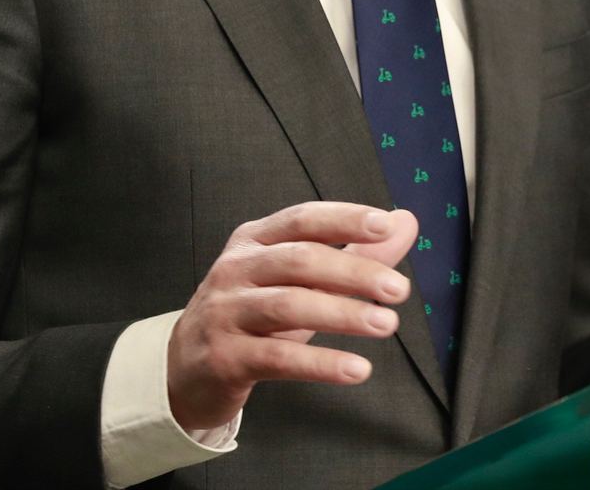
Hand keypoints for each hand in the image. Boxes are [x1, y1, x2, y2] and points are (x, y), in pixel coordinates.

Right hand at [167, 202, 418, 430]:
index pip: (303, 219)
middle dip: (354, 272)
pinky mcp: (224, 358)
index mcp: (255, 241)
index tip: (384, 225)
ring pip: (289, 306)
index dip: (344, 219)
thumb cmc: (253, 317)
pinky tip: (358, 369)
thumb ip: (354, 251)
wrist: (184, 370)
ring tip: (387, 324)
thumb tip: (405, 222)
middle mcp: (236, 269)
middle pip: (300, 260)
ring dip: (344, 314)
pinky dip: (322, 364)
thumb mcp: (299, 280)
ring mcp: (225, 313)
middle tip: (399, 290)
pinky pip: (278, 358)